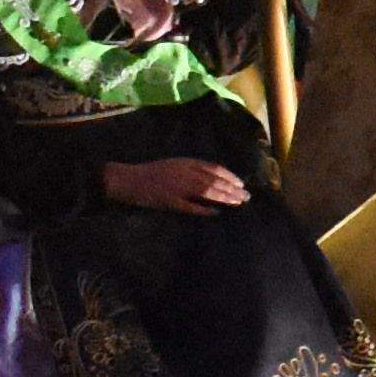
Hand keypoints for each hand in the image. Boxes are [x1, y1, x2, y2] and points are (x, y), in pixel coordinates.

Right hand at [104, 155, 250, 213]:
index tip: (241, 184)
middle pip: (214, 180)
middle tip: (246, 197)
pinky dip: (204, 210)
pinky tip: (216, 213)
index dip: (230, 176)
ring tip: (237, 203)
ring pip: (207, 192)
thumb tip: (214, 177)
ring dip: (224, 198)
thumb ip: (193, 169)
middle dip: (232, 189)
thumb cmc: (152, 172)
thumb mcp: (175, 164)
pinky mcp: (170, 202)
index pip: (214, 168)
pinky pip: (190, 206)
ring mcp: (178, 188)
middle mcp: (185, 173)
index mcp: (186, 163)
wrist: (128, 179)